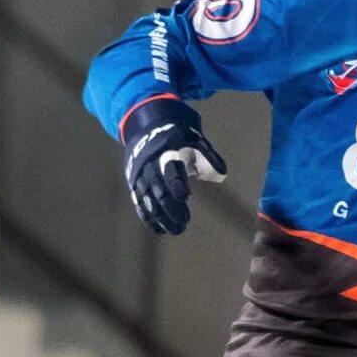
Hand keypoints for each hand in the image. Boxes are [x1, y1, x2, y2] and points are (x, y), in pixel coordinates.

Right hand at [121, 97, 225, 234]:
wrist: (149, 126)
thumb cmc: (179, 137)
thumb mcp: (195, 140)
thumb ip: (209, 156)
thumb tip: (221, 173)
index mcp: (166, 151)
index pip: (170, 169)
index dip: (176, 183)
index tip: (185, 197)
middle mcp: (150, 165)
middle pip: (158, 189)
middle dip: (170, 208)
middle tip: (184, 223)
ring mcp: (140, 175)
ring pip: (148, 199)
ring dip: (160, 217)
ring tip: (176, 230)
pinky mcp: (135, 183)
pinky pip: (139, 203)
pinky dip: (148, 217)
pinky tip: (159, 229)